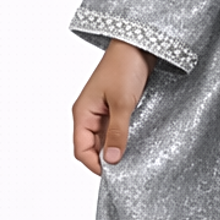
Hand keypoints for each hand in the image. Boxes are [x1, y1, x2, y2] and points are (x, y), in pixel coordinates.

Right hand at [72, 39, 156, 175]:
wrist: (139, 44)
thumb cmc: (125, 68)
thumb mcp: (123, 104)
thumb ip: (118, 133)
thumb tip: (112, 160)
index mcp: (82, 113)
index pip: (80, 150)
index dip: (94, 165)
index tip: (114, 175)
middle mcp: (89, 114)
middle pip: (91, 148)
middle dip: (106, 160)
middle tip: (126, 170)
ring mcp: (102, 112)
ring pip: (104, 140)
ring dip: (116, 149)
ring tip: (132, 158)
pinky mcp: (116, 109)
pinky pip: (115, 131)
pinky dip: (123, 139)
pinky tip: (135, 143)